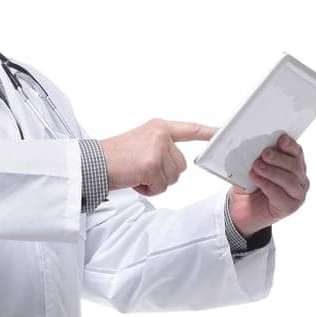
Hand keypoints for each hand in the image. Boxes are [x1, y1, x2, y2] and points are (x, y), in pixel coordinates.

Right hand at [99, 119, 217, 195]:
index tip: (222, 133)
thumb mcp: (140, 142)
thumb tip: (176, 164)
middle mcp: (160, 135)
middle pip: (181, 165)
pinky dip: (148, 189)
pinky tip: (134, 179)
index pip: (189, 129)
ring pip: (172, 178)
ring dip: (155, 182)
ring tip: (136, 173)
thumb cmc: (114, 157)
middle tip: (142, 169)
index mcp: (159, 127)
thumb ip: (161, 147)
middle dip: (164, 174)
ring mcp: (157, 149)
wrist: (93, 164)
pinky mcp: (151, 164)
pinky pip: (161, 187)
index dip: (207, 132)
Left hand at [230, 133, 308, 233]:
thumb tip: (255, 145)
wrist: (242, 211)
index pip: (297, 152)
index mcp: (294, 166)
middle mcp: (299, 179)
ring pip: (289, 179)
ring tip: (257, 166)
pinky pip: (279, 193)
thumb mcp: (252, 168)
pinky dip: (266, 184)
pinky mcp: (290, 207)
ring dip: (271, 171)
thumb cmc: (250, 188)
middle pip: (295, 165)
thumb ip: (259, 158)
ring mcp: (297, 194)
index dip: (290, 145)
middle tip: (265, 154)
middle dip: (279, 158)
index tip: (281, 138)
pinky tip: (256, 178)